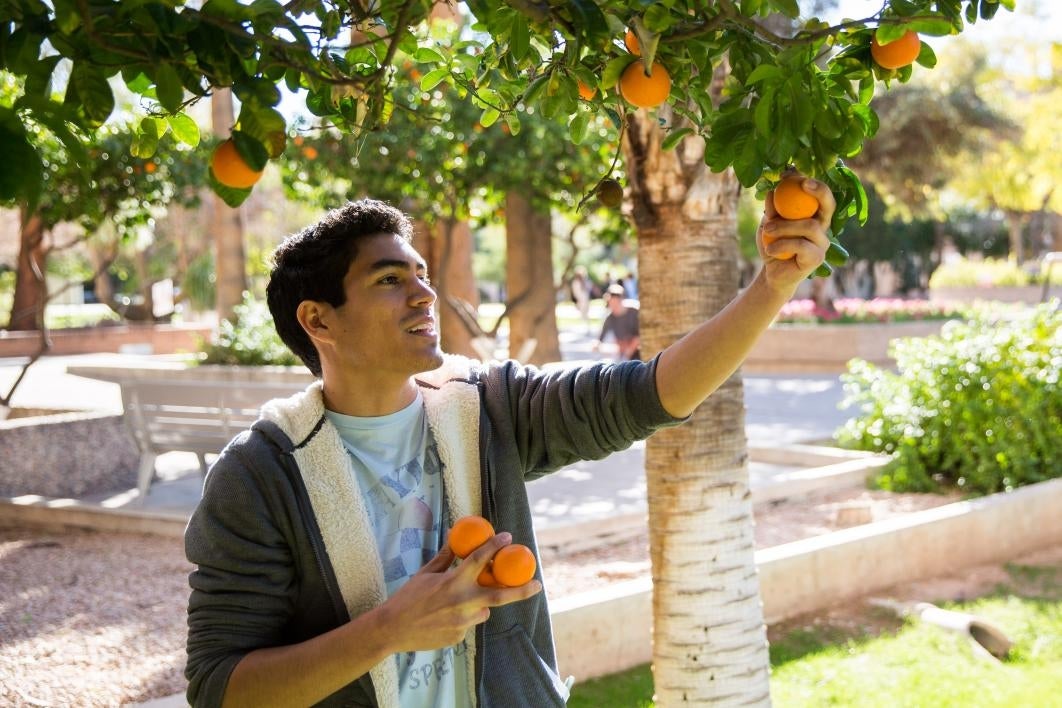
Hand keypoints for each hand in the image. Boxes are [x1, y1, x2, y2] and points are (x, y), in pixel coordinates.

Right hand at [379, 532, 542, 652]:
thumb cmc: (407, 598)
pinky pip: (469, 623)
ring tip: (454, 604)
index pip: (479, 559)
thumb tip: (456, 539)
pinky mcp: (460, 637)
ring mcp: (463, 622)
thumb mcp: (426, 573)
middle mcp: (462, 602)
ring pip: (483, 610)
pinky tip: (443, 618)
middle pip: (501, 595)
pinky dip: (463, 617)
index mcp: (453, 582)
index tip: (508, 537)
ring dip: (479, 604)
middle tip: (538, 584)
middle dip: (522, 590)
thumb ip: (446, 558)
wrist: (392, 629)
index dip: (495, 546)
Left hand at [756, 176, 833, 295]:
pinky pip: (801, 245)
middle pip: (829, 205)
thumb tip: (773, 190)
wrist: (771, 273)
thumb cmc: (773, 244)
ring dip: (784, 226)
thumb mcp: (769, 223)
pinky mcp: (817, 258)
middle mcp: (822, 227)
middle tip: (803, 183)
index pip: (821, 195)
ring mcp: (822, 243)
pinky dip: (781, 244)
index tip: (792, 174)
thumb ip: (773, 208)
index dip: (812, 182)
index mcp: (813, 215)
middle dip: (819, 191)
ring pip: (809, 226)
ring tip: (766, 231)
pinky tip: (770, 249)